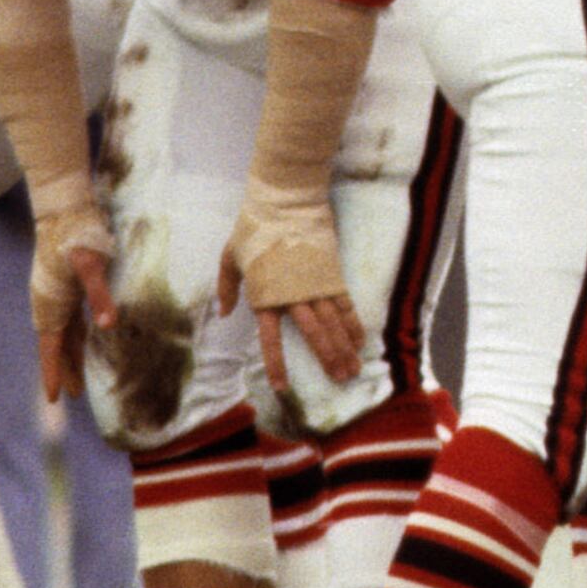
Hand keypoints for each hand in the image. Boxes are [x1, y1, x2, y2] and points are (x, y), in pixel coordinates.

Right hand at [29, 196, 114, 403]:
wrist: (64, 207)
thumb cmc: (77, 235)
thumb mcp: (90, 265)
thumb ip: (99, 295)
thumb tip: (108, 325)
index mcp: (50, 305)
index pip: (50, 349)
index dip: (54, 373)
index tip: (55, 399)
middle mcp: (49, 303)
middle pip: (56, 345)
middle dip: (65, 369)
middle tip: (75, 395)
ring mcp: (56, 293)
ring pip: (63, 332)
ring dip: (71, 353)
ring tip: (81, 374)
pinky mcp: (65, 283)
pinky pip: (70, 316)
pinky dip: (77, 332)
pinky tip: (88, 335)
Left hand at [219, 191, 361, 389]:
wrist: (286, 201)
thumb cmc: (254, 227)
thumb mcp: (230, 256)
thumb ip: (227, 286)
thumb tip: (226, 313)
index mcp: (266, 295)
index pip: (271, 338)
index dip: (277, 363)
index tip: (282, 386)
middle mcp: (293, 295)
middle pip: (314, 335)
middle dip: (328, 360)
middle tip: (341, 380)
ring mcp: (316, 285)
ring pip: (334, 324)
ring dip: (345, 348)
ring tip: (354, 368)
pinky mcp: (332, 274)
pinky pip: (346, 305)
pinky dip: (354, 324)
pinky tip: (361, 340)